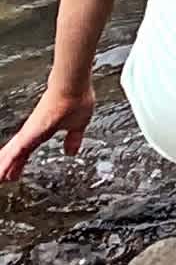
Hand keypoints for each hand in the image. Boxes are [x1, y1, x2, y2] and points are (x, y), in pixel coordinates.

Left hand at [0, 72, 92, 188]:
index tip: (13, 173)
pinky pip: (15, 152)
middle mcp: (34, 132)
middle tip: (2, 179)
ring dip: (4, 166)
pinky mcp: (29, 132)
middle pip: (17, 154)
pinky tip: (2, 172)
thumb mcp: (78, 124)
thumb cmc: (77, 98)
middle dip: (9, 167)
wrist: (73, 85)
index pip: (27, 151)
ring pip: (12, 154)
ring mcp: (30, 131)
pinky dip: (8, 162)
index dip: (20, 163)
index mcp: (45, 131)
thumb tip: (72, 150)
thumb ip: (74, 138)